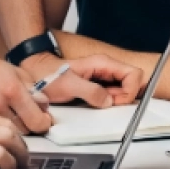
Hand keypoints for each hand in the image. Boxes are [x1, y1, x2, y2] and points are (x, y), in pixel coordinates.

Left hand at [23, 51, 142, 107]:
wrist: (35, 75)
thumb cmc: (49, 76)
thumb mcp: (69, 85)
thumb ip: (91, 92)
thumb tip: (108, 101)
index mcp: (103, 63)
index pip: (134, 73)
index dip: (129, 90)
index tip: (115, 101)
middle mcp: (106, 68)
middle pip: (130, 82)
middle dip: (123, 97)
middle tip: (105, 104)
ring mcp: (102, 77)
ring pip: (122, 90)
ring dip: (115, 101)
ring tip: (97, 104)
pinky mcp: (97, 86)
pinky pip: (112, 95)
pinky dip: (108, 103)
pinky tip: (95, 105)